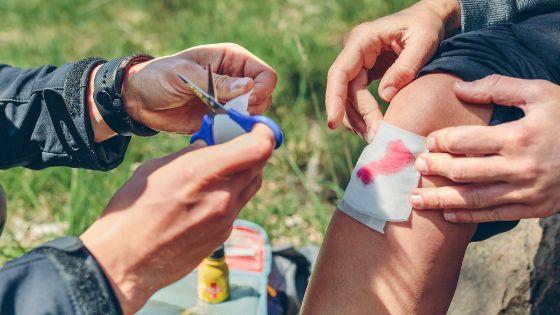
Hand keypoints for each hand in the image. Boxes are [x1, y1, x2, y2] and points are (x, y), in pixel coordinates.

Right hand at [80, 124, 274, 313]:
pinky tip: (207, 197)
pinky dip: (231, 195)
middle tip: (235, 144)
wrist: (127, 261)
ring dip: (244, 172)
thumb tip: (207, 147)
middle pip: (259, 165)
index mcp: (203, 172)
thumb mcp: (157, 169)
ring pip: (251, 186)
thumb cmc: (133, 212)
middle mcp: (222, 196)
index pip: (258, 148)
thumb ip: (189, 155)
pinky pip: (238, 207)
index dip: (264, 133)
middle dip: (252, 150)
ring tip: (220, 169)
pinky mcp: (223, 235)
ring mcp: (226, 219)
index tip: (255, 128)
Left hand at [122, 43, 276, 133]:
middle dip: (252, 108)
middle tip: (227, 113)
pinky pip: (237, 129)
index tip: (245, 101)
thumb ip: (218, 83)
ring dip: (242, 121)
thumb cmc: (159, 77)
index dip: (260, 90)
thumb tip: (249, 87)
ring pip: (254, 115)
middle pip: (265, 97)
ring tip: (218, 120)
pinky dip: (232, 133)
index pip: (265, 75)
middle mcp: (235, 80)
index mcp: (232, 60)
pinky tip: (216, 131)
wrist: (138, 100)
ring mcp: (229, 101)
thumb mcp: (186, 75)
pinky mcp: (220, 119)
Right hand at [325, 0, 459, 140]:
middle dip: (355, 116)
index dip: (334, 99)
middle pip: (343, 90)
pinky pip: (357, 97)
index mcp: (362, 40)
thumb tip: (386, 97)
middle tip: (373, 137)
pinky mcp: (365, 72)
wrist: (431, 19)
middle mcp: (354, 51)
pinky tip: (374, 128)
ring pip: (348, 97)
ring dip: (358, 119)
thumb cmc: (428, 26)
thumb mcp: (423, 43)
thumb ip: (406, 68)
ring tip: (375, 137)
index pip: (339, 73)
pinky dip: (364, 114)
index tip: (333, 123)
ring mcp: (358, 63)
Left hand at [410, 75, 559, 222]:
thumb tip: (458, 87)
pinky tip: (446, 213)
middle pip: (464, 171)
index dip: (441, 141)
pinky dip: (467, 217)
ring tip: (415, 199)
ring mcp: (527, 191)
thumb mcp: (540, 94)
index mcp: (518, 136)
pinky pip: (494, 216)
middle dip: (436, 168)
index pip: (465, 140)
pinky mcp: (534, 209)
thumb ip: (498, 87)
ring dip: (440, 199)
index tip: (429, 140)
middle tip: (417, 166)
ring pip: (473, 198)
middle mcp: (520, 167)